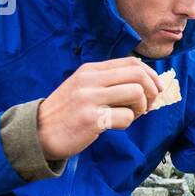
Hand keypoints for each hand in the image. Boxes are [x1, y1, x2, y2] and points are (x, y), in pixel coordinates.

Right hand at [37, 57, 162, 159]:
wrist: (38, 132)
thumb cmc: (66, 112)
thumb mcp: (83, 87)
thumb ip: (108, 82)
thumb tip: (144, 83)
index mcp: (91, 70)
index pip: (132, 62)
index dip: (151, 75)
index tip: (156, 88)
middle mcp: (91, 80)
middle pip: (138, 75)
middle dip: (151, 91)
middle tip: (148, 105)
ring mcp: (90, 98)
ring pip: (136, 93)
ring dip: (141, 108)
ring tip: (131, 116)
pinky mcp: (92, 119)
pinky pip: (125, 117)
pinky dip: (127, 123)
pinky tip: (116, 126)